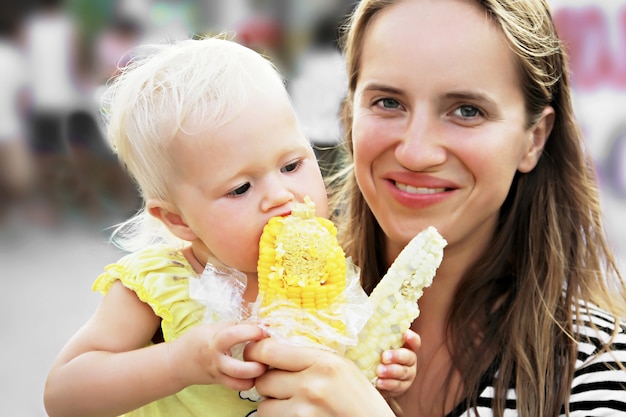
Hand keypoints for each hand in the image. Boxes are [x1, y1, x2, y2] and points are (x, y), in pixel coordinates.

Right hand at [168, 322, 266, 390]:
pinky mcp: (220, 383)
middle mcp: (216, 360)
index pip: (233, 335)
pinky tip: (254, 372)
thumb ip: (234, 326)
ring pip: (239, 383)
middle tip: (266, 354)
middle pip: (238, 368)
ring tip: (263, 364)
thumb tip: (262, 324)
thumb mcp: (211, 328)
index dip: (252, 331)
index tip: (264, 329)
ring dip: (255, 375)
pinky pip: (237, 387)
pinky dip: (249, 381)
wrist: (176, 364)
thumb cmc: (194, 341)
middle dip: (256, 364)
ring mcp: (218, 374)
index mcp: (213, 341)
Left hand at [245, 338, 394, 416]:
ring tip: (290, 402)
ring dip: (272, 405)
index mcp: (322, 362)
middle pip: (263, 381)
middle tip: (281, 383)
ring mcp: (304, 412)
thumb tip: (269, 347)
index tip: (255, 353)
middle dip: (267, 382)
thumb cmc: (359, 396)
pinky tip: (298, 414)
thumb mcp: (340, 365)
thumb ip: (308, 356)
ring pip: (264, 407)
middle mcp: (311, 387)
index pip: (269, 351)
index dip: (255, 352)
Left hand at [375, 329, 419, 395]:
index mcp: (405, 346)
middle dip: (396, 356)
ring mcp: (407, 374)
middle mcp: (409, 360)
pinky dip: (387, 383)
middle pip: (408, 356)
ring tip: (379, 371)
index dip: (412, 338)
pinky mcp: (401, 387)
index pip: (414, 341)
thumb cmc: (374, 355)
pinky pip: (396, 385)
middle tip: (384, 356)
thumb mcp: (374, 346)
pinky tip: (379, 382)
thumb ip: (373, 338)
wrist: (372, 378)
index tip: (405, 334)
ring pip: (403, 372)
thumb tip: (355, 330)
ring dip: (391, 371)